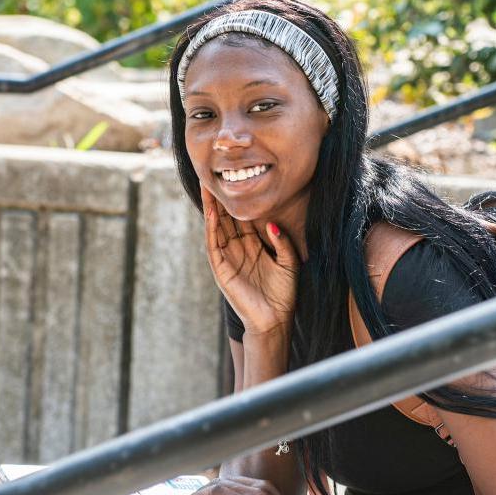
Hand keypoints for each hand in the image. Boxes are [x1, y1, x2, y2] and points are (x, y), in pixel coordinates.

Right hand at [202, 188, 299, 336]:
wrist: (275, 320)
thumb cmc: (283, 294)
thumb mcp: (288, 262)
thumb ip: (280, 241)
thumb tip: (270, 222)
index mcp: (253, 245)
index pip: (243, 217)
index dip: (239, 199)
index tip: (237, 179)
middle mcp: (238, 249)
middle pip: (227, 217)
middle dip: (221, 197)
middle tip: (216, 173)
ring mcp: (228, 258)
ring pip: (217, 227)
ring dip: (212, 207)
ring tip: (207, 186)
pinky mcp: (221, 269)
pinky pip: (214, 244)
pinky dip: (212, 227)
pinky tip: (212, 212)